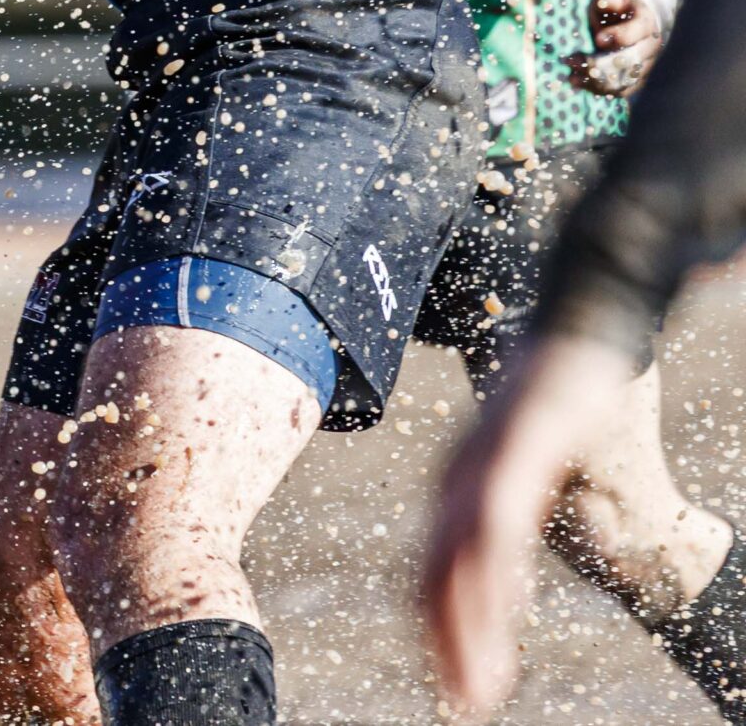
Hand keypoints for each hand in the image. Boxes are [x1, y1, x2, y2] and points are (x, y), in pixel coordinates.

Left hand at [422, 332, 634, 717]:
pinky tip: (505, 610)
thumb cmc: (559, 399)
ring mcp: (482, 462)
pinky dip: (495, 570)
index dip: (436, 628)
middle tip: (459, 704)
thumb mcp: (528, 468)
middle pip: (435, 573)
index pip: (431, 569)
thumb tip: (504, 579)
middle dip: (445, 644)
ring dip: (469, 625)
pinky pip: (498, 520)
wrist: (582, 326)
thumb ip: (509, 516)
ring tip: (478, 683)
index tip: (447, 682)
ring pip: (462, 559)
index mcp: (456, 484)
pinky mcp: (516, 448)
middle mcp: (456, 476)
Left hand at [570, 0, 663, 95]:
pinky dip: (600, 89)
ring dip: (597, 80)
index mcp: (647, 22)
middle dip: (600, 63)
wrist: (632, 13)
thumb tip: (605, 4)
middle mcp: (651, 45)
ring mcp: (647, 63)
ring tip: (572, 76)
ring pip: (626, 79)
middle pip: (631, 60)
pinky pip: (622, 89)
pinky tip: (579, 83)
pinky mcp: (637, 77)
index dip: (620, 36)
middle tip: (572, 60)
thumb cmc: (617, 1)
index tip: (598, 39)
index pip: (639, 31)